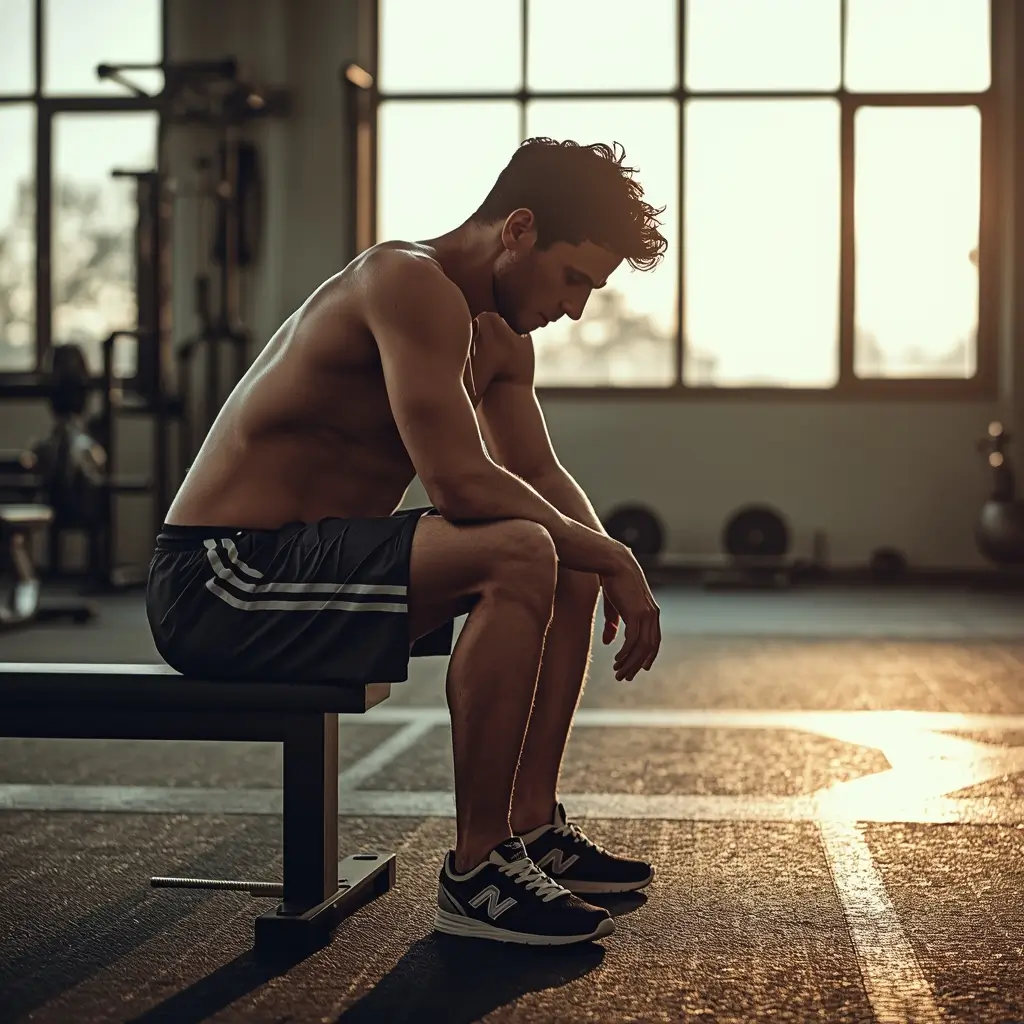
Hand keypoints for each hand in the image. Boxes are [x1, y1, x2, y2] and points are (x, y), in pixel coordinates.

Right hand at [599, 544, 660, 681]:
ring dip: (629, 663)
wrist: (612, 563)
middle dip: (636, 665)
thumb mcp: (614, 606)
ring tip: (618, 673)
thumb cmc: (612, 581)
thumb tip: (608, 641)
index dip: (647, 656)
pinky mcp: (636, 613)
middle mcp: (652, 615)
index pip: (653, 640)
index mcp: (651, 612)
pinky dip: (625, 653)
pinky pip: (633, 641)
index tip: (639, 669)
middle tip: (624, 677)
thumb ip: (613, 624)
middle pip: (649, 648)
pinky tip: (616, 660)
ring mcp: (646, 615)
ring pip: (641, 647)